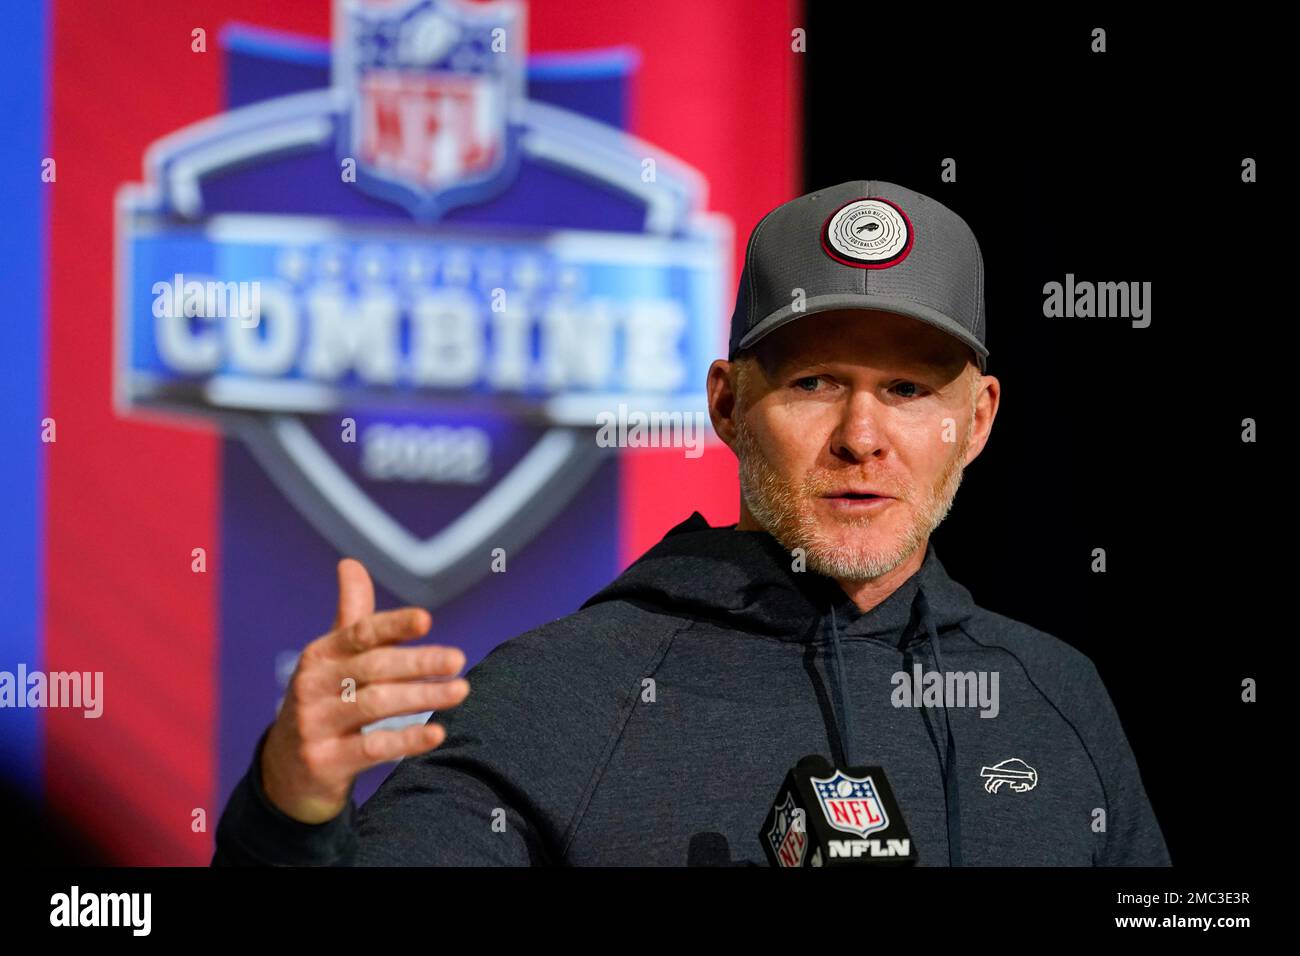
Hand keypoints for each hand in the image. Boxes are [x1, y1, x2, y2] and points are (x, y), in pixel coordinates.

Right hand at [260, 558, 469, 823]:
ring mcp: (315, 724)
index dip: (393, 625)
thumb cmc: (325, 700)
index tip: (427, 620)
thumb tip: (350, 562)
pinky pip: (371, 749)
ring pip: (376, 705)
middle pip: (374, 668)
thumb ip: (353, 615)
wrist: (287, 769)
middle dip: (419, 662)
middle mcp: (313, 685)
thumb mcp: (333, 658)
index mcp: (321, 654)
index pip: (360, 632)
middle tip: (458, 659)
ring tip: (461, 691)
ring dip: (422, 697)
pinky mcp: (323, 760)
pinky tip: (438, 734)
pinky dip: (406, 741)